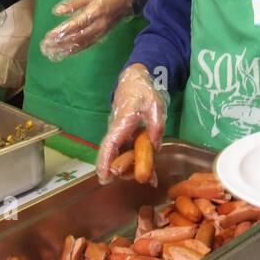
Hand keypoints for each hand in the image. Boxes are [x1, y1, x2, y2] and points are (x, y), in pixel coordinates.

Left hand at [38, 0, 133, 61]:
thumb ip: (73, 3)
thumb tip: (57, 11)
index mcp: (94, 12)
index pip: (75, 25)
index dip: (61, 32)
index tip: (48, 36)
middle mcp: (98, 25)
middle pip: (76, 37)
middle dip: (60, 43)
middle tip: (45, 47)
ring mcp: (101, 32)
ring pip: (81, 44)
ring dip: (65, 49)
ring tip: (51, 53)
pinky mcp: (102, 35)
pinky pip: (87, 45)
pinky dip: (75, 50)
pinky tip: (65, 53)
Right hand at [96, 64, 168, 182]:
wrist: (134, 81)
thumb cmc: (143, 92)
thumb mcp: (155, 106)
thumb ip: (156, 126)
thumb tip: (154, 146)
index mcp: (122, 123)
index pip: (110, 145)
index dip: (105, 162)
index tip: (104, 178)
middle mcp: (117, 131)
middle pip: (114, 156)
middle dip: (125, 171)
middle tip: (144, 177)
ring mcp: (120, 134)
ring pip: (121, 156)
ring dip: (132, 169)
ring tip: (151, 177)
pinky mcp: (124, 136)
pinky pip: (127, 152)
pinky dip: (136, 162)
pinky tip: (150, 172)